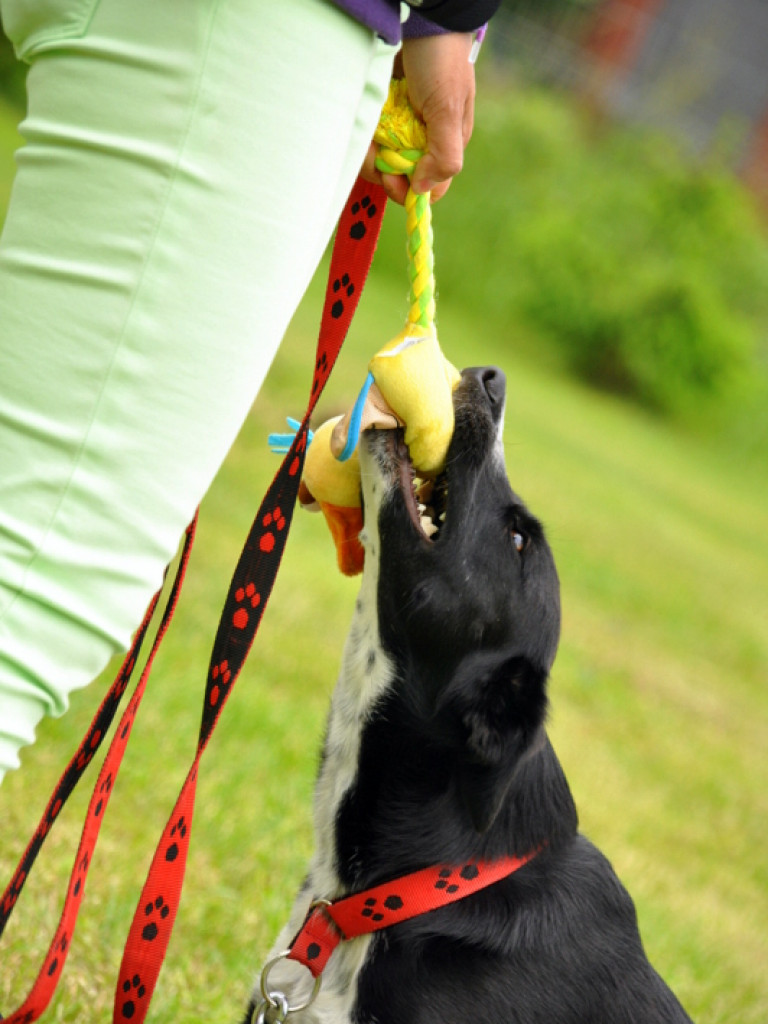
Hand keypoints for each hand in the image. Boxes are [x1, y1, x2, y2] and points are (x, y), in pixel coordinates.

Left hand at [361, 32, 475, 203]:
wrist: (420, 15)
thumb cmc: (441, 60)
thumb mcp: (448, 109)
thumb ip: (444, 155)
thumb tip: (424, 190)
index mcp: (446, 142)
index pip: (427, 186)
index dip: (407, 189)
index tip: (391, 177)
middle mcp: (422, 138)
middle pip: (397, 175)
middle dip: (380, 166)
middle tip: (372, 148)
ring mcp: (399, 124)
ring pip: (378, 157)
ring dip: (366, 147)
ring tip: (367, 121)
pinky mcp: (380, 109)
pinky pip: (366, 133)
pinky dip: (360, 128)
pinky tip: (364, 110)